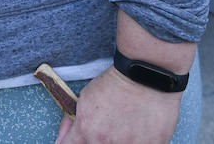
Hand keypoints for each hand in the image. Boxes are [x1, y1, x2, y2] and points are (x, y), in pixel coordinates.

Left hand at [55, 65, 181, 143]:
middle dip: (95, 138)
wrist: (145, 76)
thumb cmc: (117, 84)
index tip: (75, 136)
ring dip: (119, 140)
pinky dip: (138, 140)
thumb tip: (68, 134)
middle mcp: (106, 143)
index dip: (70, 139)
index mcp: (87, 131)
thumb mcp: (85, 98)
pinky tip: (139, 128)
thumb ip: (75, 121)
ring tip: (125, 125)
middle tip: (104, 127)